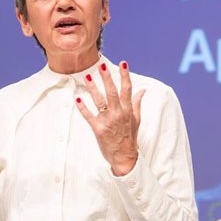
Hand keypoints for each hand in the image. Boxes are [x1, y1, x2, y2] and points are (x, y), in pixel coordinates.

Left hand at [76, 61, 145, 175]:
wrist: (125, 156)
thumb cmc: (130, 137)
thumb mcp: (136, 119)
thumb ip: (136, 103)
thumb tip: (142, 90)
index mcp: (127, 110)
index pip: (127, 89)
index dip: (125, 75)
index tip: (123, 63)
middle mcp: (118, 113)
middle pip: (112, 92)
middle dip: (107, 78)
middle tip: (101, 65)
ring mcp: (108, 121)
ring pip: (100, 101)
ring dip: (93, 88)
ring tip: (87, 77)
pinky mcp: (98, 129)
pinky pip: (89, 116)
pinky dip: (83, 107)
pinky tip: (77, 98)